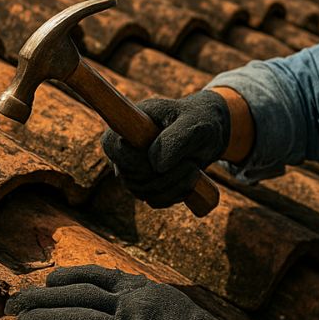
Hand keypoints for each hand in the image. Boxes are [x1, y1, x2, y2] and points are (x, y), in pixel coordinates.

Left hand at [6, 265, 264, 319]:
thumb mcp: (170, 305)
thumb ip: (141, 297)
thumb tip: (118, 292)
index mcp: (142, 290)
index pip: (97, 277)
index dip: (68, 278)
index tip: (46, 280)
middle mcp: (132, 306)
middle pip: (79, 297)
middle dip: (43, 299)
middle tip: (15, 301)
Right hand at [101, 89, 229, 207]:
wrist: (208, 132)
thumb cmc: (199, 119)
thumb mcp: (195, 123)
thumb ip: (175, 139)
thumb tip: (156, 166)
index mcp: (129, 124)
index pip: (110, 145)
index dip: (130, 160)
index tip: (157, 163)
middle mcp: (126, 148)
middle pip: (129, 176)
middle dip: (163, 176)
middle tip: (190, 164)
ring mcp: (135, 169)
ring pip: (143, 192)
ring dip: (173, 186)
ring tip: (194, 168)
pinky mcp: (148, 185)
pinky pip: (156, 200)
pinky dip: (176, 194)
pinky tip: (191, 180)